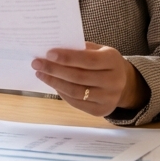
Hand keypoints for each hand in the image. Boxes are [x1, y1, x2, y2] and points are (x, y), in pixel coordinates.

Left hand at [31, 42, 149, 117]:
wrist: (123, 83)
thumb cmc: (103, 62)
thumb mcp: (98, 50)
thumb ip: (80, 49)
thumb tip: (53, 51)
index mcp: (113, 61)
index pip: (87, 60)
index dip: (67, 57)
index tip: (48, 53)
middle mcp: (114, 81)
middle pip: (79, 77)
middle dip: (54, 70)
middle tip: (37, 63)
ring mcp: (109, 98)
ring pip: (76, 91)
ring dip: (54, 82)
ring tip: (40, 73)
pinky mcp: (101, 111)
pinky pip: (76, 102)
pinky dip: (61, 93)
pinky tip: (52, 84)